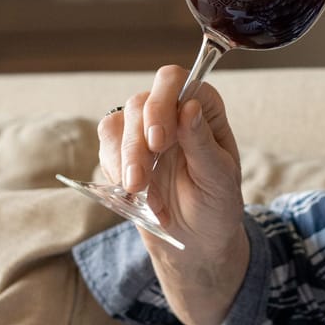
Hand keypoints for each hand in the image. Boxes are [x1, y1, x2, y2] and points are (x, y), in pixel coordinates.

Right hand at [102, 64, 248, 324]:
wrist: (195, 243)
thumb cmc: (216, 207)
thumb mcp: (219, 179)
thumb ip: (202, 143)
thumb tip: (189, 107)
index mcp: (202, 110)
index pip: (175, 81)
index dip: (161, 103)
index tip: (159, 140)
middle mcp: (171, 112)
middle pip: (140, 103)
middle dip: (137, 145)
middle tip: (140, 181)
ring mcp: (143, 131)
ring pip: (118, 124)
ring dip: (124, 162)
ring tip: (141, 196)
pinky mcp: (122, 151)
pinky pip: (105, 146)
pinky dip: (114, 172)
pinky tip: (134, 194)